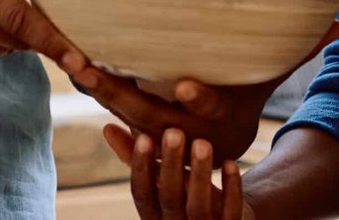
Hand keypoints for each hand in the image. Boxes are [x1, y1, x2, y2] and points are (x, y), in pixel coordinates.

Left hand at [79, 23, 338, 161]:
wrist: (217, 152)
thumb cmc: (243, 102)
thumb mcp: (268, 82)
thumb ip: (296, 52)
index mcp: (216, 117)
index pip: (206, 108)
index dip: (197, 98)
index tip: (183, 84)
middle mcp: (182, 128)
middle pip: (148, 112)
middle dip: (117, 90)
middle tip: (91, 66)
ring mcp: (155, 129)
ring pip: (121, 111)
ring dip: (95, 88)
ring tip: (72, 61)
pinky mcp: (134, 124)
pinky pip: (107, 110)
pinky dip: (91, 92)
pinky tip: (69, 70)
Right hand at [106, 127, 253, 219]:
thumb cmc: (183, 195)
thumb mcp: (159, 180)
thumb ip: (134, 158)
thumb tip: (107, 128)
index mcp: (152, 215)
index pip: (141, 193)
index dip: (141, 167)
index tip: (144, 137)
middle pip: (169, 197)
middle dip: (171, 164)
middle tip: (175, 131)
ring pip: (199, 207)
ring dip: (200, 173)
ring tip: (203, 142)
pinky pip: (231, 212)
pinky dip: (231, 188)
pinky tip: (231, 163)